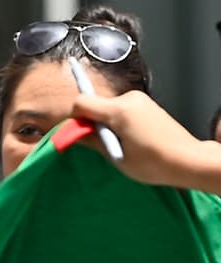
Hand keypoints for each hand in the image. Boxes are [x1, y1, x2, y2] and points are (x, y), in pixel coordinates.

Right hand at [70, 91, 211, 189]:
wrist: (190, 161)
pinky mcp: (148, 105)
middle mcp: (130, 99)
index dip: (74, 118)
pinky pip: (122, 109)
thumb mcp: (117, 156)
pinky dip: (118, 122)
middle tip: (101, 144)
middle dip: (92, 122)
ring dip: (106, 123)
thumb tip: (74, 133)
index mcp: (120, 110)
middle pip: (96, 104)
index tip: (76, 135)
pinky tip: (130, 139)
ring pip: (109, 108)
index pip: (82, 102)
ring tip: (120, 144)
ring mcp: (141, 100)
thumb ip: (92, 140)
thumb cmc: (154, 163)